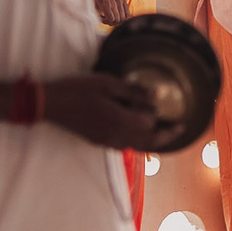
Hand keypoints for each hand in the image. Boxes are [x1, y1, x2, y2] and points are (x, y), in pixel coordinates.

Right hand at [43, 72, 165, 150]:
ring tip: (163, 131)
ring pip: (137, 146)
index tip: (169, 109)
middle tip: (179, 128)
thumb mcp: (108, 84)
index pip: (150, 124)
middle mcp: (116, 136)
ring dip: (152, 140)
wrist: (52, 104)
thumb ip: (133, 92)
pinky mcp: (99, 142)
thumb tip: (156, 96)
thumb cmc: (78, 90)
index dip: (160, 117)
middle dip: (166, 136)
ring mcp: (107, 141)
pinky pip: (124, 145)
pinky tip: (137, 131)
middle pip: (149, 142)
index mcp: (120, 121)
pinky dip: (137, 141)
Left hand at [92, 0, 129, 25]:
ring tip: (110, 15)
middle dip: (112, 22)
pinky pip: (126, 8)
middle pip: (119, 18)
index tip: (101, 19)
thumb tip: (96, 22)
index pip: (112, 18)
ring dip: (117, 18)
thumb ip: (93, 12)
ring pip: (124, 15)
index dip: (107, 22)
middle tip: (106, 18)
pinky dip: (123, 13)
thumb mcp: (88, 1)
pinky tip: (116, 12)